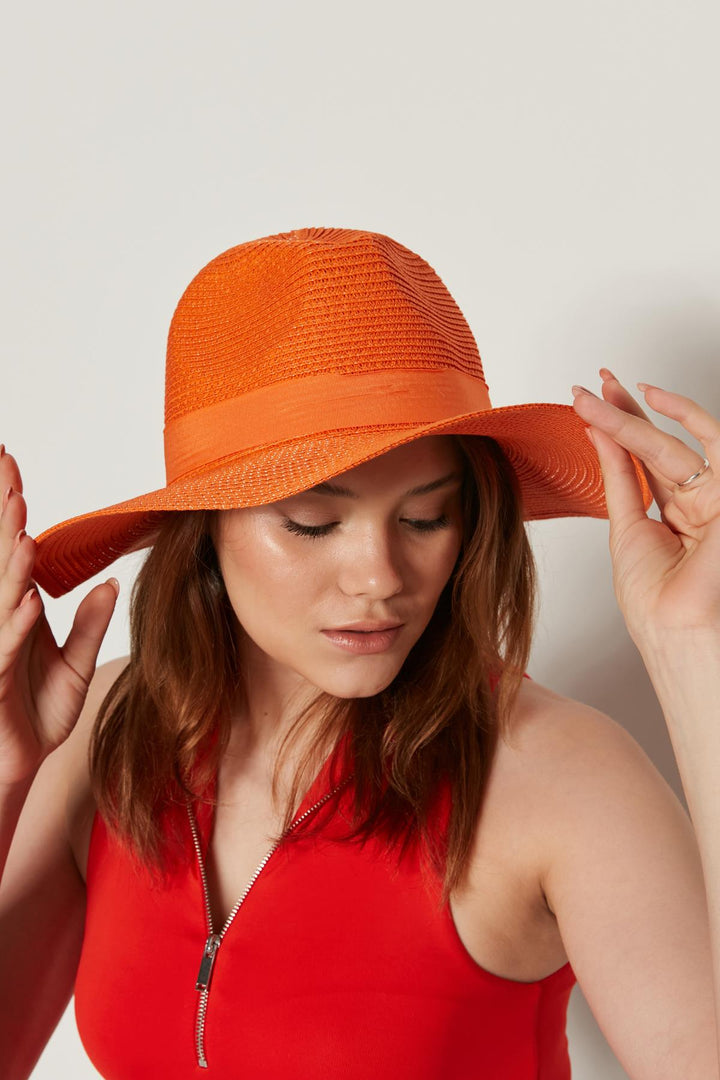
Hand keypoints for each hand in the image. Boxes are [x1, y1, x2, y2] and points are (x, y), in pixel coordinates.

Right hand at [0, 448, 119, 785]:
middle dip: (3, 514)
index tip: (12, 467)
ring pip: (1, 596)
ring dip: (11, 561)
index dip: (13, 511)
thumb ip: (89, 624)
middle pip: (3, 559)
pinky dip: (17, 623)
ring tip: (23, 525)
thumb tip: (109, 583)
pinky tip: (28, 598)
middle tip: (4, 466)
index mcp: (18, 612)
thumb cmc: (37, 715)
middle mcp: (2, 621)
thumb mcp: (75, 666)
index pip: (17, 552)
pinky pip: (6, 648)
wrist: (16, 768)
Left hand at [570, 370, 719, 646]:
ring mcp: (716, 498)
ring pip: (675, 443)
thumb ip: (619, 477)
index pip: (648, 458)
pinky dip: (684, 418)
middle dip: (622, 410)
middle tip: (589, 386)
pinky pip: (712, 446)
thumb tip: (597, 434)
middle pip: (658, 443)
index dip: (622, 424)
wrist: (675, 631)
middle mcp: (699, 500)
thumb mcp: (627, 527)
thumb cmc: (655, 601)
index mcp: (678, 513)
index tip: (592, 398)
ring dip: (635, 416)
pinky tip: (652, 400)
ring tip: (599, 395)